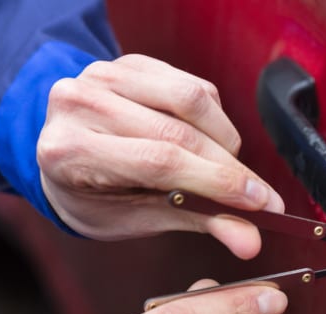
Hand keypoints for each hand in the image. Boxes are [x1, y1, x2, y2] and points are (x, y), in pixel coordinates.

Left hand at [36, 54, 283, 258]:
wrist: (65, 152)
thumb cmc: (96, 194)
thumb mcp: (137, 218)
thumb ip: (196, 221)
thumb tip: (250, 240)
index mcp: (69, 151)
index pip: (158, 162)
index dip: (216, 181)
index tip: (260, 203)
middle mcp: (79, 105)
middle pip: (178, 132)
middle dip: (229, 168)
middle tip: (260, 196)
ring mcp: (102, 75)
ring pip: (190, 99)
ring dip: (224, 138)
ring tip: (224, 167)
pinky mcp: (128, 62)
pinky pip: (191, 85)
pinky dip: (212, 116)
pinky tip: (204, 139)